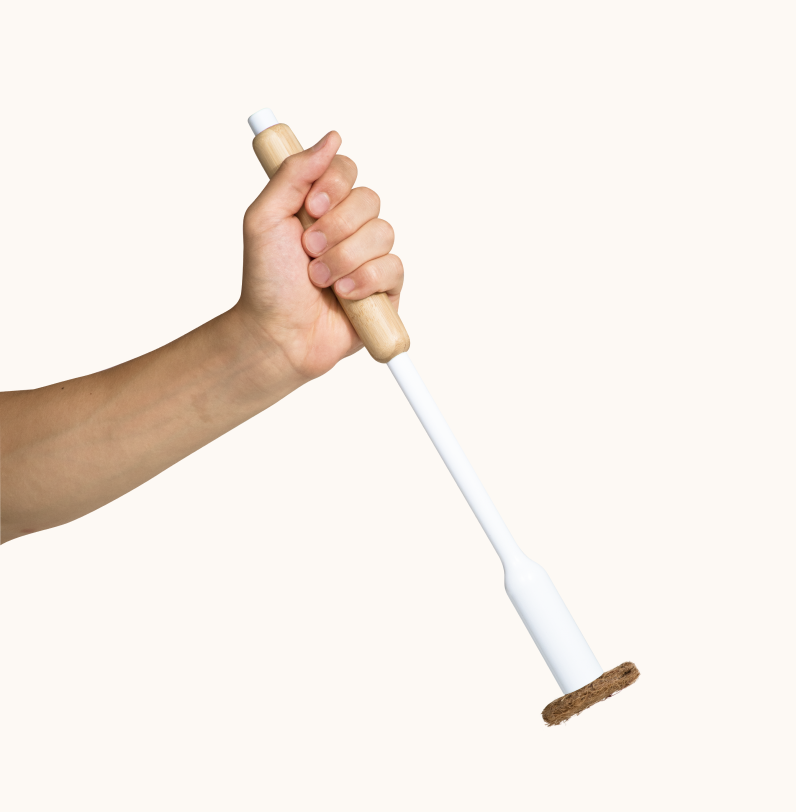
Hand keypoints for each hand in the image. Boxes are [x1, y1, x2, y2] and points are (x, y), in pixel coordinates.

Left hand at [235, 131, 403, 381]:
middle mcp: (347, 227)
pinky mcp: (386, 288)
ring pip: (382, 233)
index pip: (346, 169)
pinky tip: (343, 296)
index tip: (312, 207)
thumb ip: (293, 173)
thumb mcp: (265, 218)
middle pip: (369, 199)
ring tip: (320, 281)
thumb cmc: (267, 281)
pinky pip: (393, 267)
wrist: (278, 333)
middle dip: (336, 229)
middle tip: (309, 252)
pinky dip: (364, 281)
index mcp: (320, 205)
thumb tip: (332, 137)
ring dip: (345, 259)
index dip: (334, 185)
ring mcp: (369, 256)